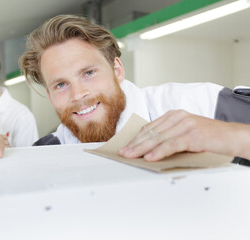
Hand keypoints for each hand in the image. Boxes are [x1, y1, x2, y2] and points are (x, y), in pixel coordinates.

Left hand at [118, 110, 249, 160]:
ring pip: (158, 138)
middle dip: (135, 144)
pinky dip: (160, 151)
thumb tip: (149, 149)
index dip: (136, 138)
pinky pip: (172, 144)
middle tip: (123, 153)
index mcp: (173, 115)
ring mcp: (185, 124)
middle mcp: (178, 117)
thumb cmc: (208, 137)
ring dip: (142, 148)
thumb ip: (169, 137)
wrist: (232, 137)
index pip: (149, 128)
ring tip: (131, 156)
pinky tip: (150, 157)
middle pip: (151, 133)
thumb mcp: (185, 133)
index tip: (125, 146)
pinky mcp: (193, 134)